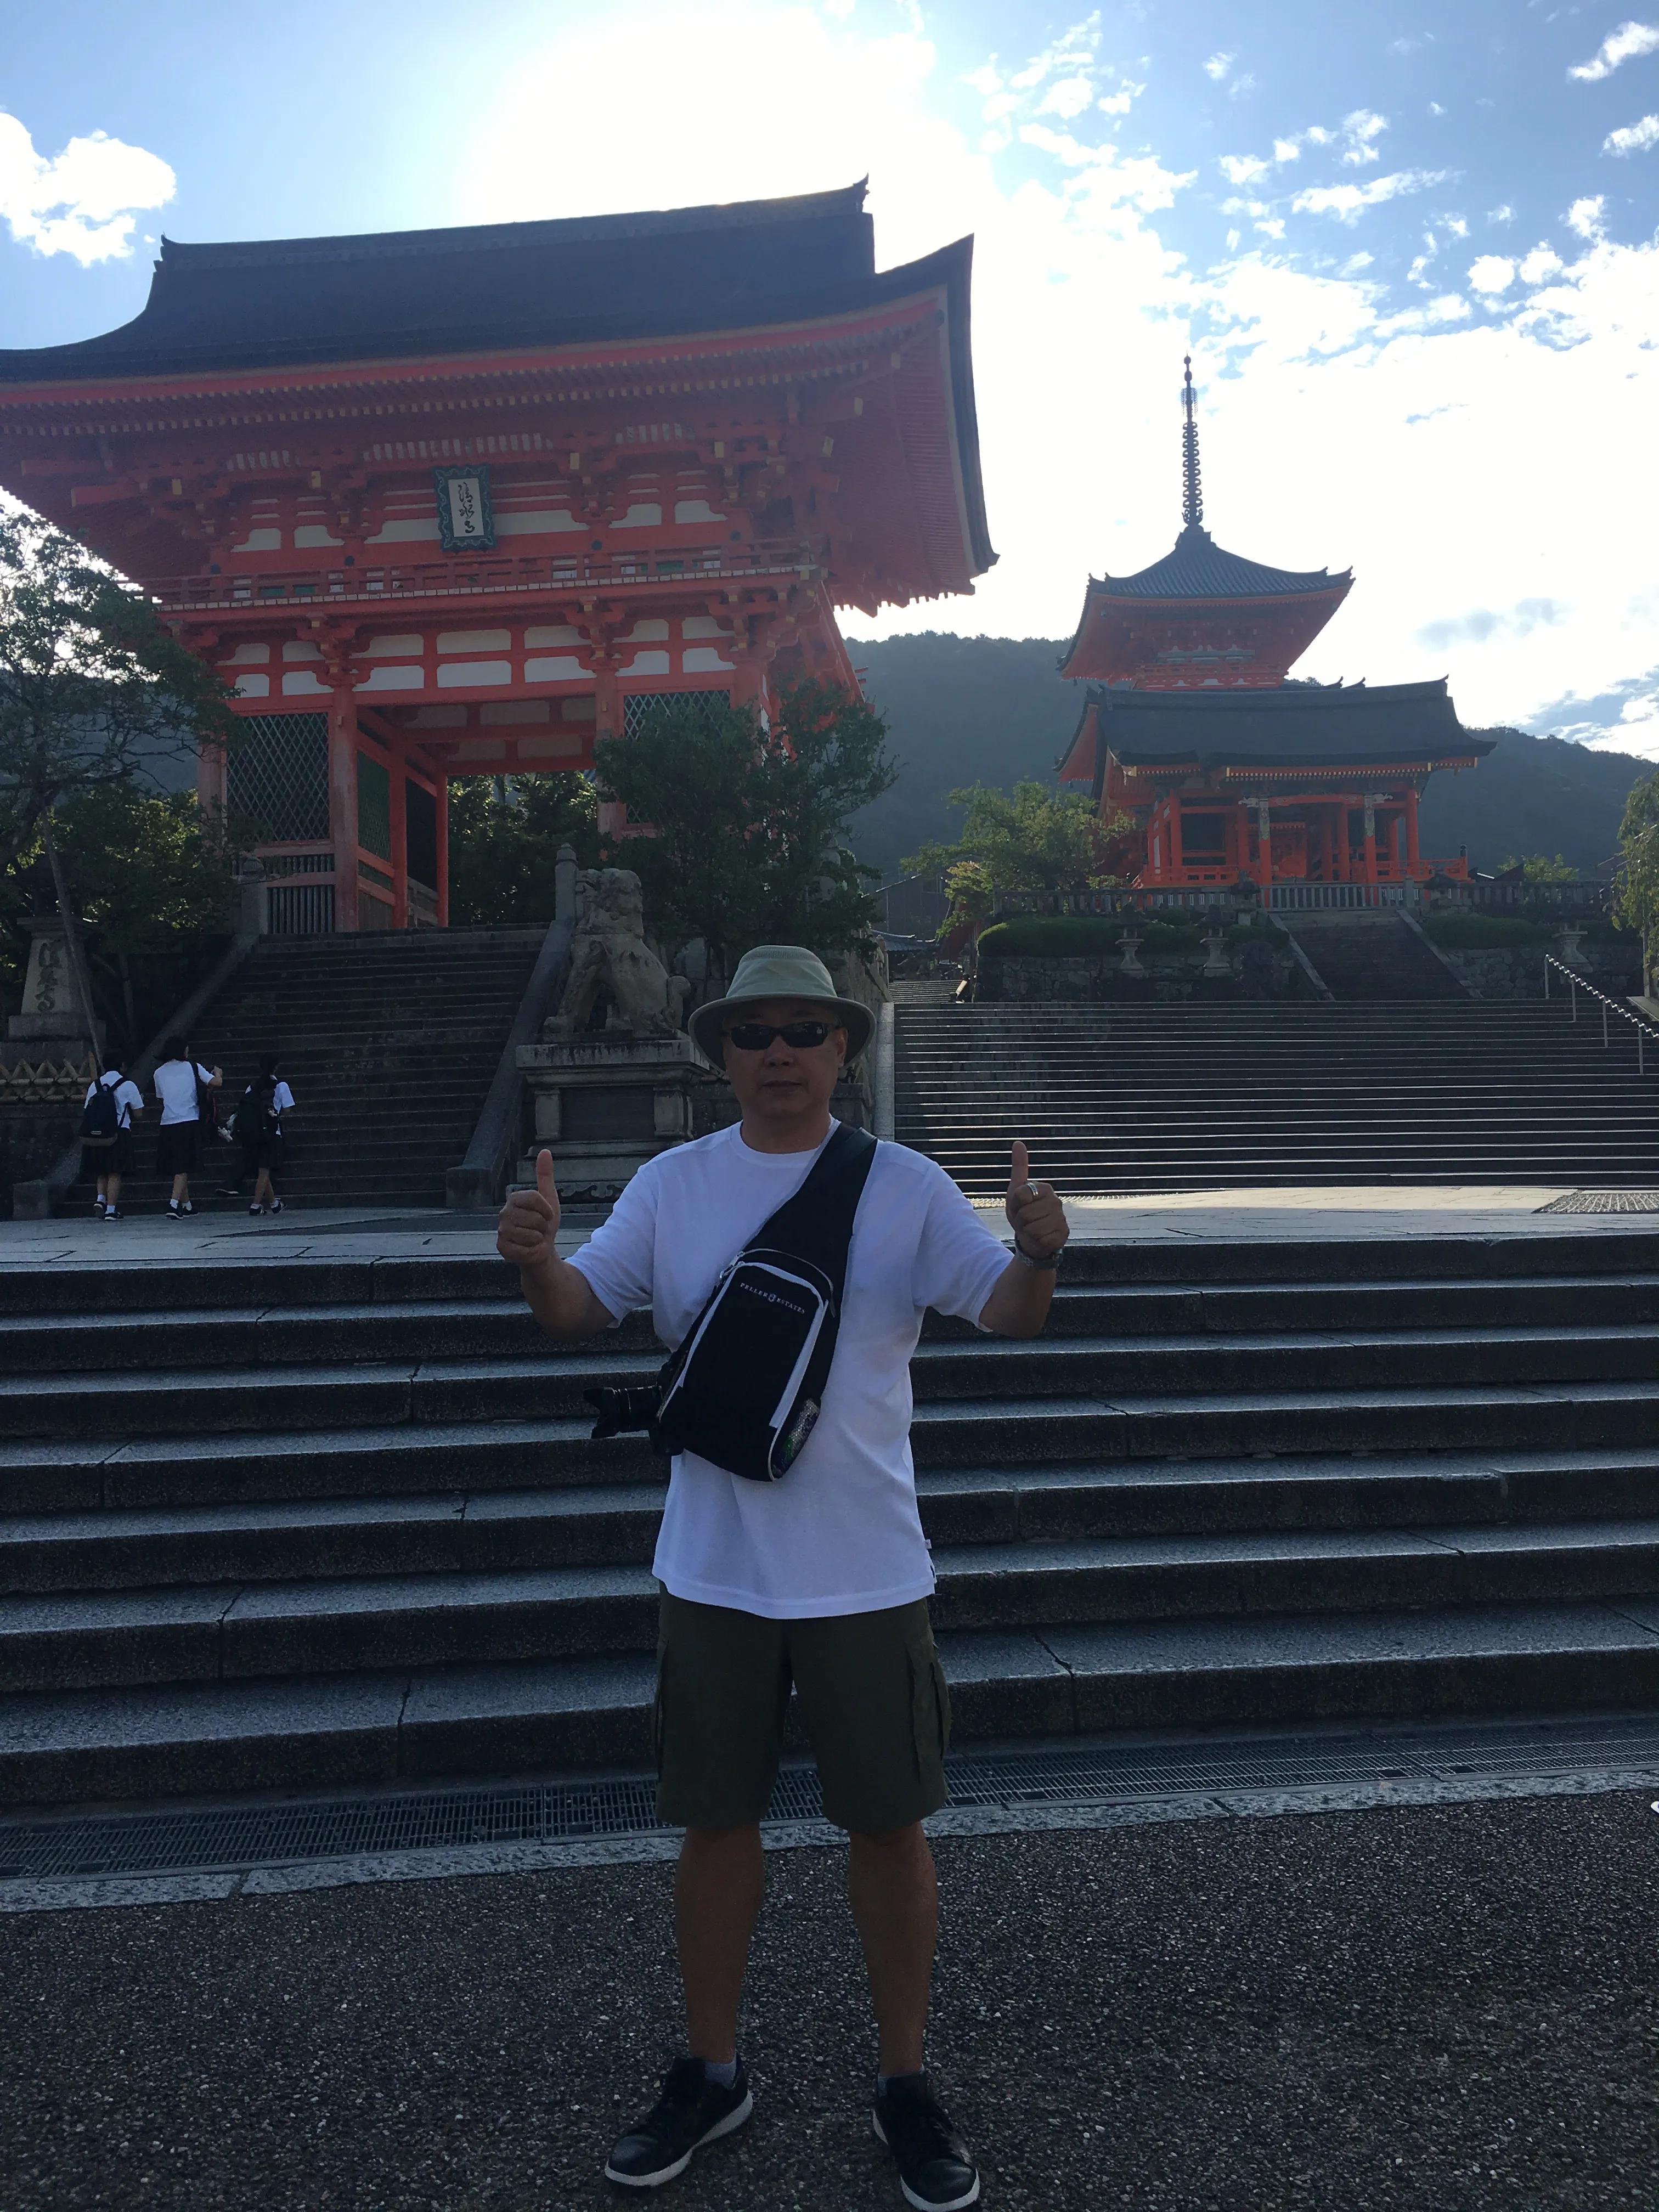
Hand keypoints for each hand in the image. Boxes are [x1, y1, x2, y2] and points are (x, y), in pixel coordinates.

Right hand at [497, 1148, 561, 1276]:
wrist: (541, 1249)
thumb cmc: (544, 1224)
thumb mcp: (549, 1198)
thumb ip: (545, 1175)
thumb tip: (545, 1151)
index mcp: (514, 1199)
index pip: (535, 1198)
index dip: (547, 1209)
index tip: (547, 1215)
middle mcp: (504, 1213)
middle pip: (535, 1218)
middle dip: (543, 1226)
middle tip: (539, 1229)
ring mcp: (501, 1230)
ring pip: (530, 1234)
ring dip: (538, 1239)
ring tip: (534, 1238)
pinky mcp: (501, 1247)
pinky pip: (524, 1249)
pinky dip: (532, 1251)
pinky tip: (528, 1248)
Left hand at [1004, 1138, 1067, 1261]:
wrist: (1031, 1239)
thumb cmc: (1023, 1213)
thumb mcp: (1016, 1191)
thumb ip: (1019, 1168)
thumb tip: (1018, 1142)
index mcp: (1045, 1188)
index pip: (1020, 1196)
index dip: (1014, 1205)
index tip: (1019, 1207)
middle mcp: (1056, 1201)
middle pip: (1025, 1213)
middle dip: (1020, 1220)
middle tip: (1025, 1221)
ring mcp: (1062, 1218)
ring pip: (1032, 1227)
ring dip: (1027, 1232)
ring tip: (1032, 1229)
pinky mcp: (1063, 1234)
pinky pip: (1041, 1238)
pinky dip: (1036, 1241)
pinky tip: (1041, 1238)